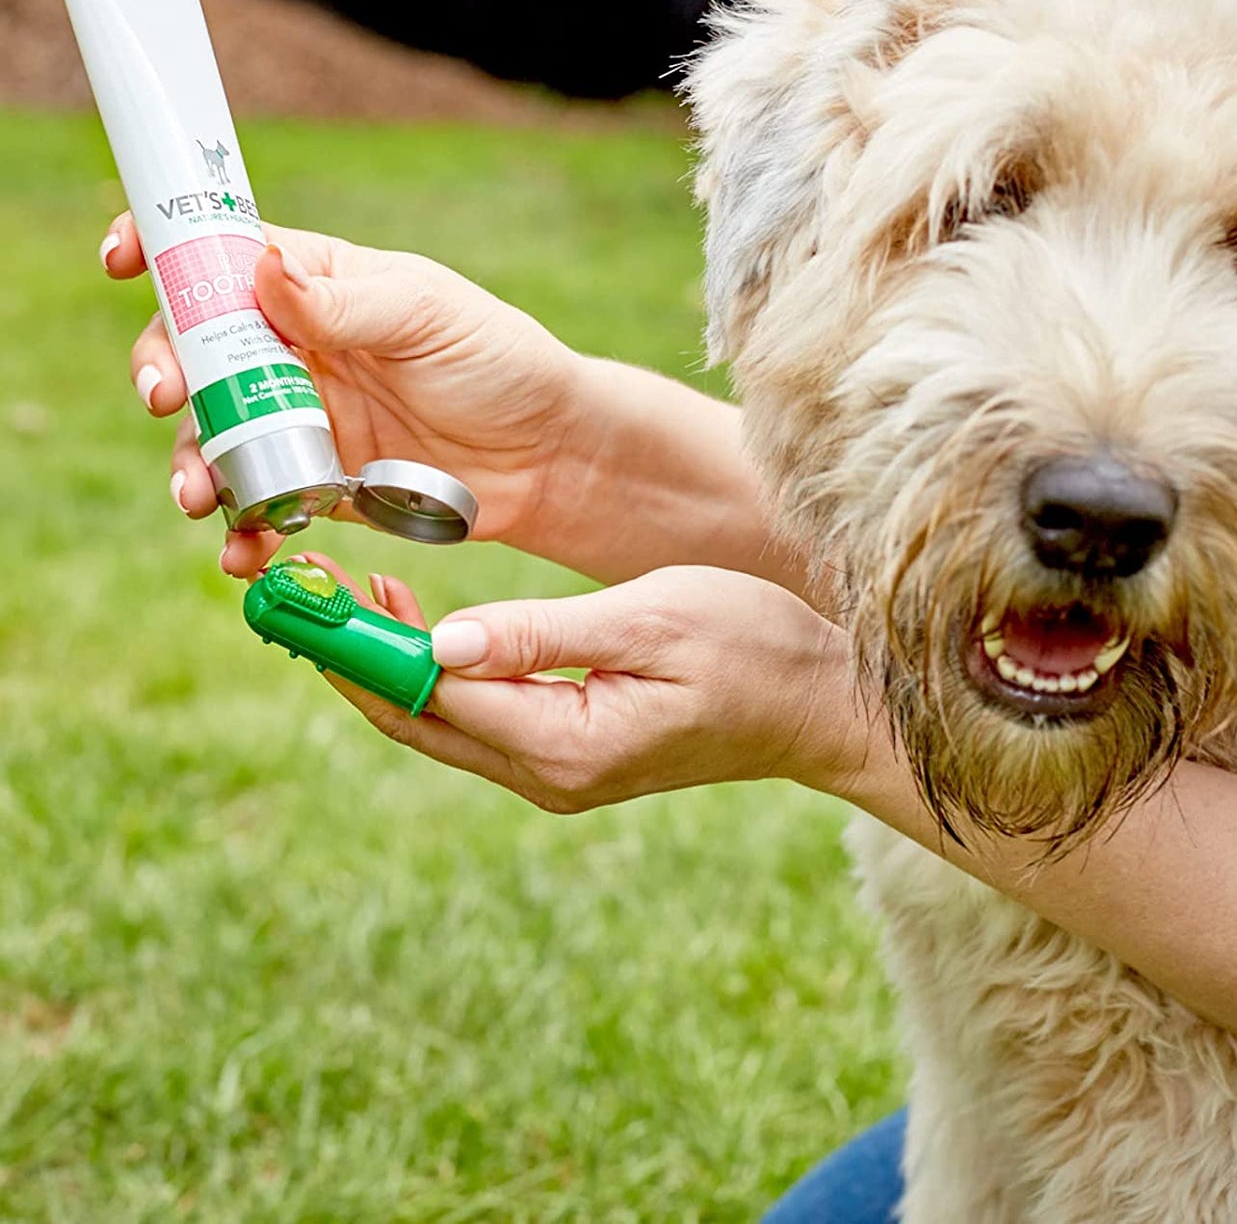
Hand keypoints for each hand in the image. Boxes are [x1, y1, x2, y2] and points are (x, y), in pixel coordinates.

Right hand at [103, 215, 581, 575]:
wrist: (549, 459)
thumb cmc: (500, 364)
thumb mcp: (428, 317)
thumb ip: (345, 303)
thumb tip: (262, 267)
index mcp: (317, 286)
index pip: (222, 257)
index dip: (163, 253)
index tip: (120, 264)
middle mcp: (295, 350)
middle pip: (197, 354)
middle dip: (165, 372)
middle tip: (168, 398)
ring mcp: (301, 422)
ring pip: (216, 438)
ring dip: (192, 466)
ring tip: (197, 497)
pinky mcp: (318, 489)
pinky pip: (258, 507)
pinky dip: (241, 531)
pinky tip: (242, 551)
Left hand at [302, 557, 867, 811]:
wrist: (818, 704)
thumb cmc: (752, 647)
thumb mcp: (651, 620)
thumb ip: (541, 635)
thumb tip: (438, 642)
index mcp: (564, 743)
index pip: (429, 693)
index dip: (355, 641)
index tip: (298, 590)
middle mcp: (548, 774)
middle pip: (415, 720)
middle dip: (347, 656)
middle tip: (293, 589)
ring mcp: (556, 773)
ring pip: (438, 724)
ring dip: (384, 665)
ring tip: (341, 594)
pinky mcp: (569, 756)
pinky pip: (474, 722)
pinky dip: (431, 676)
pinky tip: (416, 627)